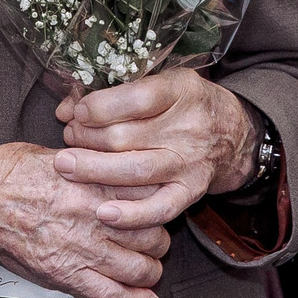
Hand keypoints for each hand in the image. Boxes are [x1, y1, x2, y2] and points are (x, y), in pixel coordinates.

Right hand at [0, 142, 172, 297]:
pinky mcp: (67, 275)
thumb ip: (97, 168)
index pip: (152, 197)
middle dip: (158, 240)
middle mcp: (98, 216)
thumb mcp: (64, 156)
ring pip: (140, 268)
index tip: (157, 208)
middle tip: (153, 242)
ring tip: (148, 269)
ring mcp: (84, 248)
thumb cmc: (13, 172)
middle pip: (153, 234)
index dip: (159, 204)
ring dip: (150, 271)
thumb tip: (119, 174)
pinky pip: (112, 296)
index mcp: (99, 182)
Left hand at [52, 70, 258, 232]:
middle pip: (126, 137)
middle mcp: (187, 127)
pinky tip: (103, 213)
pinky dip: (132, 215)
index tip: (78, 112)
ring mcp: (189, 162)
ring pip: (136, 171)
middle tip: (68, 140)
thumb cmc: (182, 104)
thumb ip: (113, 93)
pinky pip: (160, 208)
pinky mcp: (191, 191)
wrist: (231, 132)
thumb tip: (66, 110)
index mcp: (179, 91)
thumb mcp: (158, 82)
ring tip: (66, 167)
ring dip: (95, 171)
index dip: (100, 107)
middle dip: (86, 139)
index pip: (136, 99)